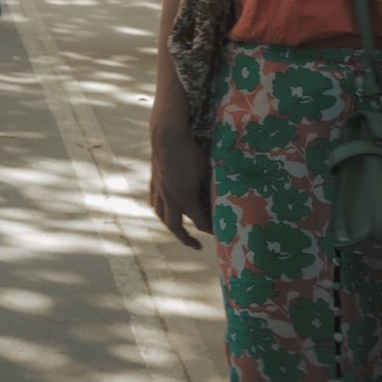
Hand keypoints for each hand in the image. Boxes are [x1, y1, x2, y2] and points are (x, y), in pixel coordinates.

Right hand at [148, 117, 213, 248]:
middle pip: (175, 226)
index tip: (220, 234)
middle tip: (196, 245)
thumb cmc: (191, 152)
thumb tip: (227, 199)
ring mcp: (160, 190)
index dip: (210, 230)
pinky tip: (164, 209)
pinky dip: (160, 210)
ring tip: (178, 229)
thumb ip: (213, 188)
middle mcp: (170, 197)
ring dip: (170, 225)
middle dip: (185, 239)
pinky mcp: (154, 181)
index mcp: (185, 197)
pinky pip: (155, 202)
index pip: (199, 222)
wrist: (166, 136)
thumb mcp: (208, 171)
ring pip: (161, 215)